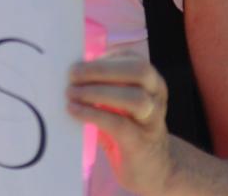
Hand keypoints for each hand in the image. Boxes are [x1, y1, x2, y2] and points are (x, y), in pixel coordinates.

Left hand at [68, 47, 175, 194]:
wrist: (153, 170)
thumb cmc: (129, 130)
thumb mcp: (119, 103)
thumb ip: (104, 86)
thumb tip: (72, 72)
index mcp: (151, 81)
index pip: (131, 59)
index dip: (104, 58)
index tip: (78, 63)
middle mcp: (156, 96)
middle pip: (138, 71)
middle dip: (101, 70)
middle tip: (72, 75)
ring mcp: (153, 120)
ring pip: (133, 97)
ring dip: (97, 92)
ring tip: (71, 94)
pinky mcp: (141, 142)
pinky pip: (119, 124)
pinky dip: (93, 114)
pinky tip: (74, 111)